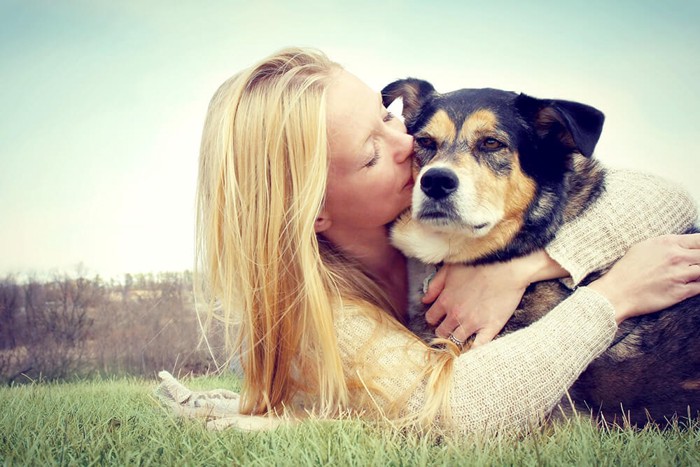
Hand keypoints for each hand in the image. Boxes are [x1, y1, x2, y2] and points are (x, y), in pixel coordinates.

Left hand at [422, 250, 568, 347]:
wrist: (508, 267)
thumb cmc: (479, 263)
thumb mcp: (450, 269)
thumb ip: (435, 285)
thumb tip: (425, 300)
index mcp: (445, 300)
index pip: (431, 318)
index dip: (434, 318)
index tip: (439, 318)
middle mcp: (456, 314)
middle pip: (441, 332)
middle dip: (443, 331)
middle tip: (449, 328)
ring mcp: (472, 323)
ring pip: (456, 341)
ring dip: (455, 341)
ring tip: (459, 339)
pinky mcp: (490, 328)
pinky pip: (478, 347)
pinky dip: (472, 350)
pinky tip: (471, 349)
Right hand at [589, 233, 699, 323]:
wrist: (616, 293)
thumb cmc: (626, 270)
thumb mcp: (643, 247)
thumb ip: (666, 244)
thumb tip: (679, 244)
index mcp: (667, 243)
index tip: (698, 250)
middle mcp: (676, 257)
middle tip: (693, 264)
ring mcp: (680, 275)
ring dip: (699, 272)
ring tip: (689, 274)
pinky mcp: (680, 292)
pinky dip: (699, 285)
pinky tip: (692, 285)